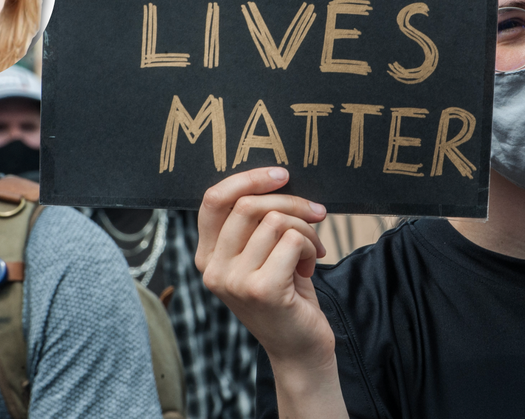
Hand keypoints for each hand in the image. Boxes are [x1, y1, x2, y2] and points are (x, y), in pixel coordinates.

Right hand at [196, 167, 334, 368]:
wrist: (300, 349)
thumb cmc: (286, 297)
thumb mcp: (262, 256)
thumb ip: (256, 224)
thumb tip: (279, 179)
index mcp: (208, 256)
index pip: (214, 200)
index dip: (248, 179)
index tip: (281, 175)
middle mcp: (214, 269)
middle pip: (248, 204)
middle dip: (291, 202)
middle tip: (316, 214)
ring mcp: (235, 281)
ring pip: (275, 221)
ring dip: (305, 229)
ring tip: (312, 251)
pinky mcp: (262, 289)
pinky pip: (292, 240)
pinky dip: (310, 246)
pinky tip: (310, 267)